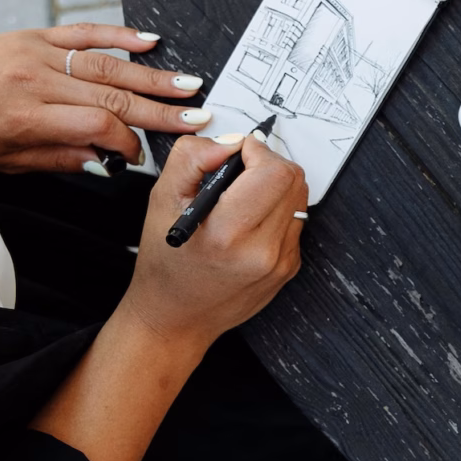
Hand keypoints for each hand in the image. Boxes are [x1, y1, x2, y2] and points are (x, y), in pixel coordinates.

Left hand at [0, 24, 208, 173]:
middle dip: (160, 110)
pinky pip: (85, 32)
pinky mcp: (37, 35)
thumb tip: (105, 162)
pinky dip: (120, 35)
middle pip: (113, 95)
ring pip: (108, 64)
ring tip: (189, 85)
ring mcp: (38, 53)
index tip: (140, 156)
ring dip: (153, 76)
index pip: (96, 126)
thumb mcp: (3, 160)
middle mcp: (36, 81)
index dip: (127, 143)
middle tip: (197, 118)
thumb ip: (57, 159)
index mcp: (26, 117)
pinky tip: (151, 41)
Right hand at [120, 134, 306, 352]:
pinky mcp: (291, 267)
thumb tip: (229, 142)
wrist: (177, 317)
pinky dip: (277, 210)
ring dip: (275, 186)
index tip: (235, 154)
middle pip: (293, 180)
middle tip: (239, 172)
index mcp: (227, 234)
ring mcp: (282, 262)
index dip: (256, 151)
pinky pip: (296, 221)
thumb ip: (192, 159)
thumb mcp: (161, 200)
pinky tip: (249, 222)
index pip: (273, 172)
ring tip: (242, 198)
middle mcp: (262, 251)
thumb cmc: (165, 262)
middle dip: (267, 164)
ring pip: (299, 198)